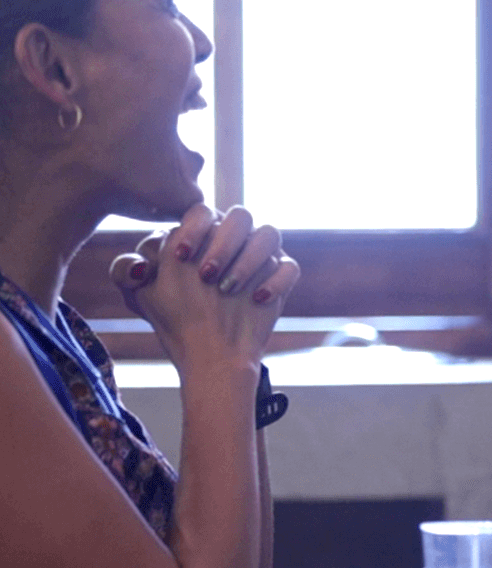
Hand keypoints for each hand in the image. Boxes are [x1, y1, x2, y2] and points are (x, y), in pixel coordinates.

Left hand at [110, 204, 298, 372]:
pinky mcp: (280, 278)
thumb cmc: (174, 319)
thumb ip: (126, 271)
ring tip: (228, 289)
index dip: (193, 228)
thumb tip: (141, 265)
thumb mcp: (140, 296)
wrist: (209, 356)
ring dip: (249, 259)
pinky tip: (257, 299)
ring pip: (270, 233)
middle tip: (207, 277)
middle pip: (240, 215)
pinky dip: (276, 280)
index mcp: (201, 236)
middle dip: (224, 243)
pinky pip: (289, 267)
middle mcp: (233, 240)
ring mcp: (260, 258)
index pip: (201, 211)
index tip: (181, 256)